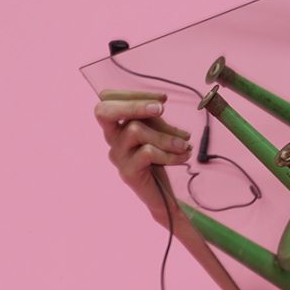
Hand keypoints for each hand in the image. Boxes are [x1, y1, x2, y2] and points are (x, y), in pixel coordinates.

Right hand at [95, 89, 193, 221]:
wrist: (162, 195)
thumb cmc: (159, 160)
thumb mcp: (158, 134)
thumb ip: (155, 119)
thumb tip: (160, 103)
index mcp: (116, 126)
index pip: (108, 99)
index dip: (133, 94)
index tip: (163, 99)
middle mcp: (111, 139)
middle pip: (104, 111)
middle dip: (135, 104)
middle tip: (161, 109)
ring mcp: (117, 156)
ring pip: (135, 131)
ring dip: (166, 135)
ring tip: (185, 144)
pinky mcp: (127, 172)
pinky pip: (147, 152)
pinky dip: (170, 152)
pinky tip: (184, 156)